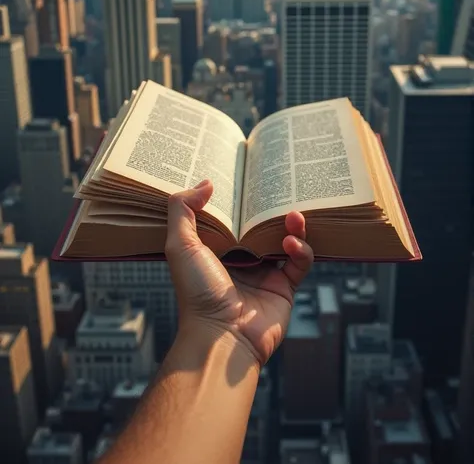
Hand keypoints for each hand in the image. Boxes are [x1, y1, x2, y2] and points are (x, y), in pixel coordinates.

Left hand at [165, 180, 313, 367]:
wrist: (222, 336)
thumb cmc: (198, 292)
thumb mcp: (180, 245)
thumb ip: (183, 210)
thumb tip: (206, 183)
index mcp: (216, 251)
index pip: (232, 219)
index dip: (240, 202)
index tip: (247, 181)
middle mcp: (241, 261)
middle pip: (261, 227)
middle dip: (270, 210)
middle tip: (278, 193)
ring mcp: (264, 274)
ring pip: (285, 241)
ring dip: (292, 225)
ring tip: (292, 214)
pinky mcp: (284, 288)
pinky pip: (300, 262)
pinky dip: (301, 249)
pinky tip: (291, 242)